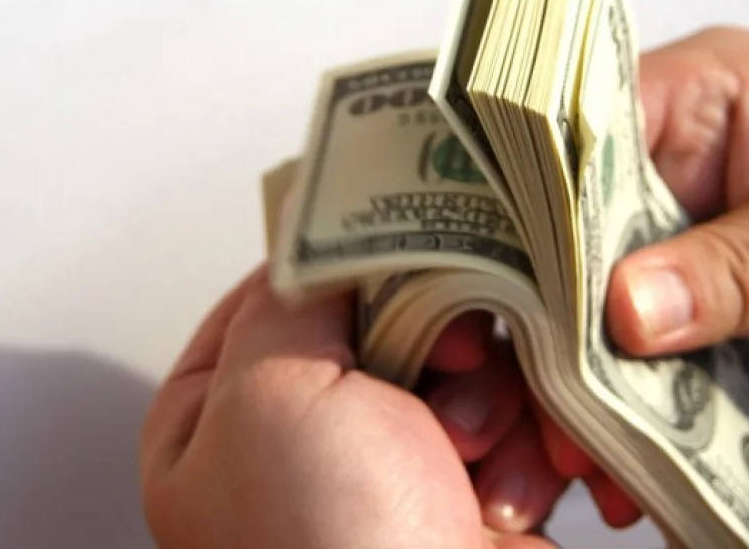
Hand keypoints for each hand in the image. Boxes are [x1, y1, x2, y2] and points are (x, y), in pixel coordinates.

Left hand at [139, 265, 570, 548]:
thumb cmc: (332, 547)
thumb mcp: (271, 390)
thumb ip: (292, 292)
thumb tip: (335, 231)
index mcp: (219, 418)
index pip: (280, 288)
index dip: (349, 259)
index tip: (408, 242)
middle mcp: (300, 444)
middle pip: (387, 319)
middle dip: (436, 338)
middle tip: (452, 360)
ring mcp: (389, 474)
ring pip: (464, 365)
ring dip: (490, 401)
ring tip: (476, 459)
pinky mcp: (469, 499)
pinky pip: (516, 423)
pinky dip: (529, 447)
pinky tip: (515, 494)